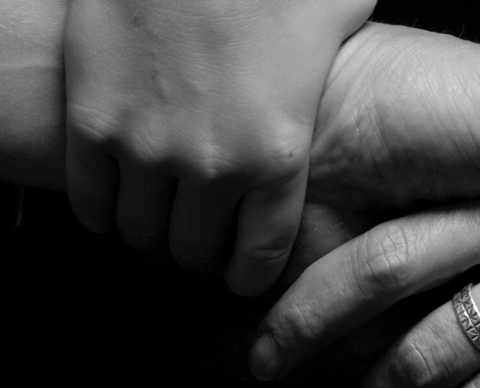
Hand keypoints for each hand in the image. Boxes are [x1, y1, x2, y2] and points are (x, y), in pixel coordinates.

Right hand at [63, 0, 374, 294]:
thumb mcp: (337, 18)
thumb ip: (352, 65)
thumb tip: (388, 69)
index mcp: (280, 153)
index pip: (260, 256)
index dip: (250, 270)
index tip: (244, 269)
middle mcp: (214, 165)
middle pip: (196, 251)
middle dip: (201, 250)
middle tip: (203, 233)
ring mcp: (146, 147)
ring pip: (142, 232)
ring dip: (153, 229)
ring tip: (163, 211)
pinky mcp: (91, 122)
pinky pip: (90, 200)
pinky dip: (102, 210)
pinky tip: (115, 200)